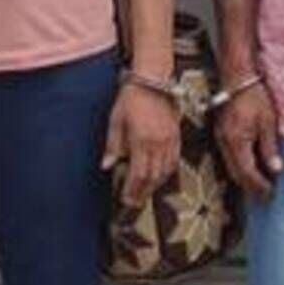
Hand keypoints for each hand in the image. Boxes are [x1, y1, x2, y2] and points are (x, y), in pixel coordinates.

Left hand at [102, 84, 180, 207]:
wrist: (153, 81)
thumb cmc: (131, 99)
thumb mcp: (116, 120)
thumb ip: (113, 145)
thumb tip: (107, 166)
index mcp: (141, 140)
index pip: (138, 173)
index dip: (132, 189)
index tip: (126, 199)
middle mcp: (158, 143)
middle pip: (152, 176)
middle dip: (143, 192)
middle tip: (135, 203)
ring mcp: (170, 140)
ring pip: (165, 170)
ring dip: (155, 185)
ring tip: (146, 193)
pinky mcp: (177, 135)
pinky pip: (174, 160)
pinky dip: (167, 172)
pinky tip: (160, 177)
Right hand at [213, 78, 282, 197]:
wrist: (237, 78)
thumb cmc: (255, 97)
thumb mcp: (267, 122)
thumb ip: (269, 147)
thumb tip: (275, 170)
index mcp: (237, 141)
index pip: (247, 173)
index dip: (259, 186)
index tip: (271, 194)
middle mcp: (224, 143)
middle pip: (236, 174)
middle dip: (251, 187)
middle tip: (266, 196)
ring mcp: (220, 138)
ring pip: (230, 167)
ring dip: (244, 179)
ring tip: (260, 186)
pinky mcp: (221, 134)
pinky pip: (228, 158)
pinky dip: (239, 167)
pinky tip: (250, 168)